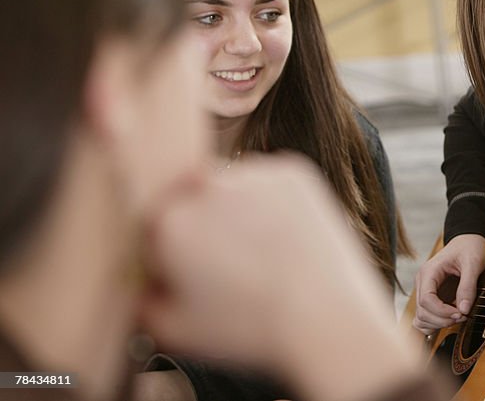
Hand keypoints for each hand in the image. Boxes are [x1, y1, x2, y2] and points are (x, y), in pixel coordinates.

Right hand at [138, 153, 415, 399]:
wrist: (327, 320)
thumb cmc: (249, 331)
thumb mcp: (173, 331)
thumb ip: (139, 297)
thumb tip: (140, 276)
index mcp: (168, 222)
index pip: (154, 223)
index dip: (169, 250)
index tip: (193, 272)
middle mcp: (206, 185)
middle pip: (189, 197)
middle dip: (200, 222)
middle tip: (229, 261)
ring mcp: (253, 172)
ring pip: (230, 184)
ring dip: (236, 207)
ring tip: (263, 253)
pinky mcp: (293, 170)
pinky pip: (268, 180)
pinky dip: (273, 202)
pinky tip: (285, 238)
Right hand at [413, 233, 484, 332]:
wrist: (469, 241)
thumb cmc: (470, 248)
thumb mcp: (473, 263)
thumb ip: (468, 286)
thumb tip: (464, 309)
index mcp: (429, 272)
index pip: (426, 300)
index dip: (442, 312)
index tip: (460, 313)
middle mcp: (423, 282)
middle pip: (422, 311)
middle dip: (442, 319)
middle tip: (463, 316)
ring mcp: (425, 291)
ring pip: (421, 318)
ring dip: (438, 324)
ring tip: (458, 317)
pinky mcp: (432, 297)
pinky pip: (424, 317)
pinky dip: (435, 323)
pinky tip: (450, 319)